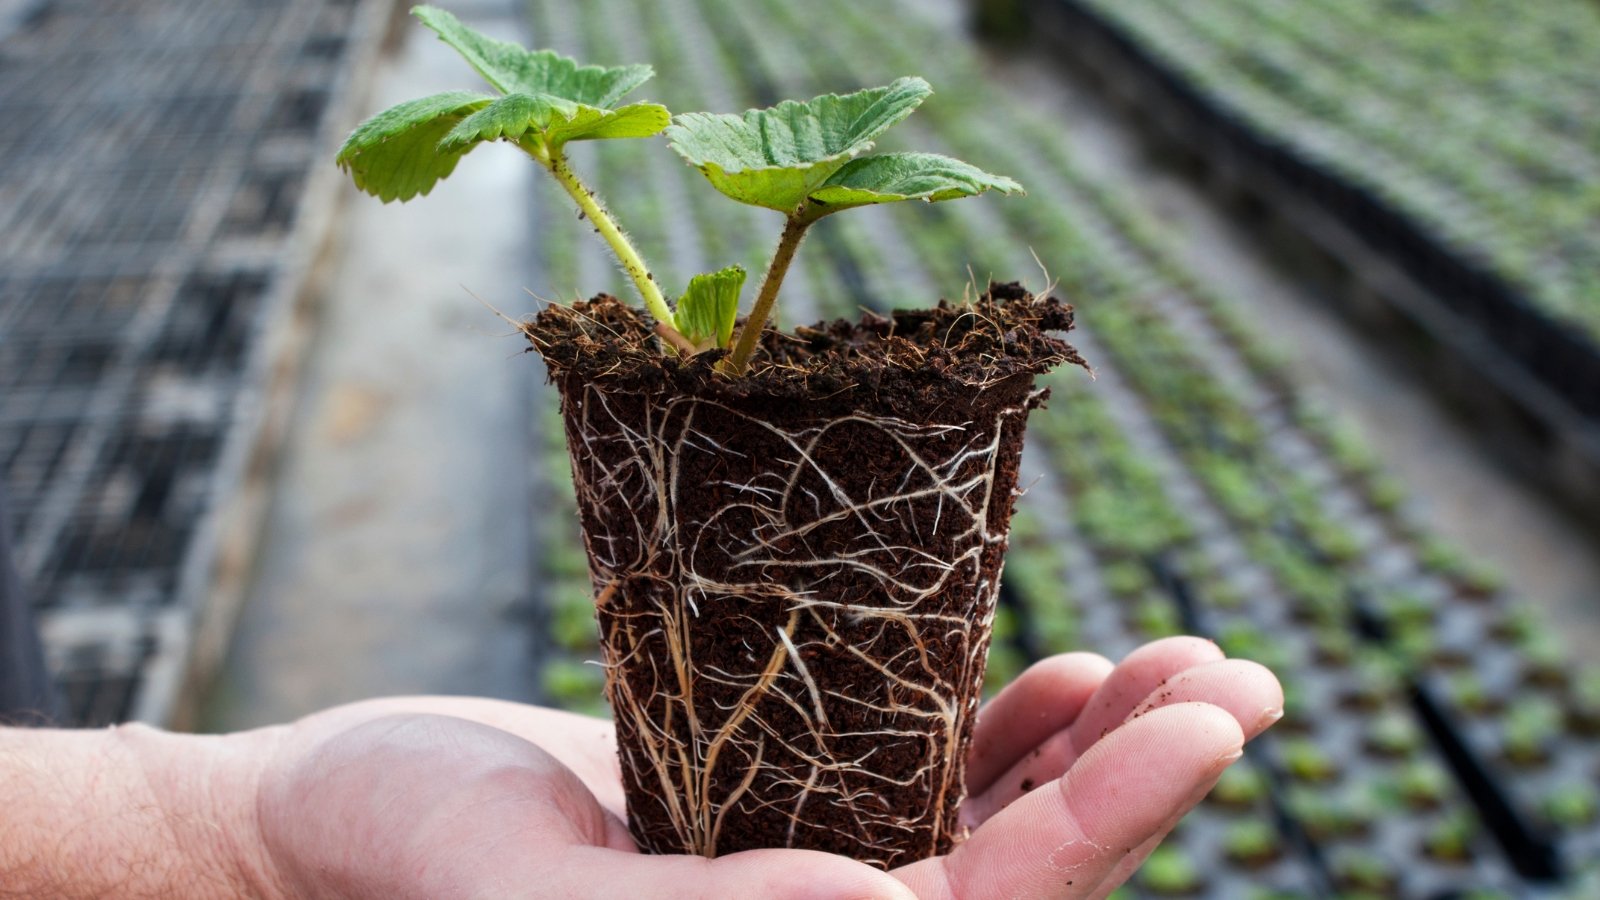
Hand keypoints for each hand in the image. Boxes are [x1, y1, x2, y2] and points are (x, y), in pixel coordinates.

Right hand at [249, 635, 1280, 898]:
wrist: (328, 821)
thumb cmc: (396, 860)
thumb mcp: (534, 897)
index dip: (1100, 824)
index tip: (1203, 722)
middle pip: (1022, 877)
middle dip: (1138, 781)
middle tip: (1236, 681)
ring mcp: (809, 872)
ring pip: (992, 823)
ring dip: (1097, 747)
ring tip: (1193, 665)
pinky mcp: (782, 809)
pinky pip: (922, 780)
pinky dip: (1005, 729)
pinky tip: (1067, 675)